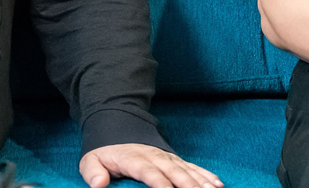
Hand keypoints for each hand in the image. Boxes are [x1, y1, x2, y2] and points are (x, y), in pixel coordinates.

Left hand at [80, 144, 221, 187]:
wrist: (118, 126)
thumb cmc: (105, 151)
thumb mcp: (91, 160)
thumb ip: (92, 172)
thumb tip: (98, 185)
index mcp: (133, 159)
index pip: (148, 172)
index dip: (159, 183)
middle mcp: (154, 157)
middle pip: (173, 171)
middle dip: (187, 184)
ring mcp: (166, 157)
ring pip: (186, 169)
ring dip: (200, 181)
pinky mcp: (174, 159)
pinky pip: (192, 166)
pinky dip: (205, 175)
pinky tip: (217, 184)